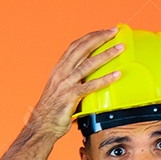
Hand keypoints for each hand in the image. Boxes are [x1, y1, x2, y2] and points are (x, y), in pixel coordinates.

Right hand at [27, 26, 124, 140]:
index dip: (90, 37)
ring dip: (106, 54)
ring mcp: (66, 83)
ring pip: (89, 64)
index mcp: (59, 69)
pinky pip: (91, 85)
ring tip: (119, 48)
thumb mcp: (61, 90)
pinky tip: (116, 75)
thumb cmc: (52, 111)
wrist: (41, 126)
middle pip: (82, 49)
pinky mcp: (71, 96)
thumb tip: (88, 79)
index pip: (75, 46)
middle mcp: (61, 72)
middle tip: (114, 32)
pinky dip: (105, 79)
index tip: (102, 32)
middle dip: (100, 38)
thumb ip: (73, 82)